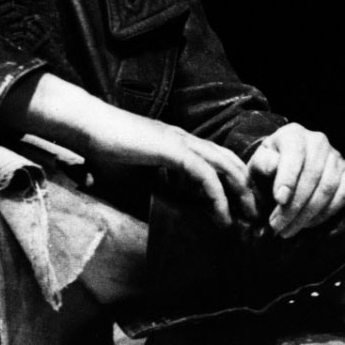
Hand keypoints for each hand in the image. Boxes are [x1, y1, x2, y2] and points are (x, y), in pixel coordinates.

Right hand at [3, 73, 255, 226]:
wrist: (88, 125)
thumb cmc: (104, 149)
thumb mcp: (136, 174)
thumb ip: (154, 185)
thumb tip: (163, 206)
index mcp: (180, 143)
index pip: (217, 161)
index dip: (232, 183)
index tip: (239, 209)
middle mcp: (187, 140)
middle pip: (230, 163)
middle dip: (247, 190)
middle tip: (255, 217)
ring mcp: (181, 142)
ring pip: (225, 167)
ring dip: (240, 195)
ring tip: (248, 219)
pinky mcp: (173, 149)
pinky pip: (204, 175)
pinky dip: (217, 197)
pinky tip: (222, 216)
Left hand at [249, 123, 344, 236]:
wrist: (284, 169)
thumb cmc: (268, 168)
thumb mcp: (257, 164)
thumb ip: (262, 164)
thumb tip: (273, 167)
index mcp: (293, 134)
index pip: (294, 155)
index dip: (288, 179)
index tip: (279, 200)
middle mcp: (318, 141)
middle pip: (312, 176)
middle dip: (294, 205)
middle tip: (278, 226)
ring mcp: (336, 157)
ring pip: (328, 188)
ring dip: (308, 214)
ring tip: (289, 229)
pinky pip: (344, 195)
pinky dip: (326, 213)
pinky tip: (308, 223)